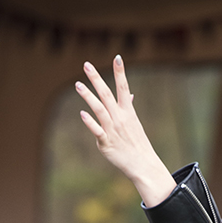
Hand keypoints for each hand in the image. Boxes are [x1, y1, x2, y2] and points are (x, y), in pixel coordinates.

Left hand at [76, 56, 175, 206]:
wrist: (143, 165)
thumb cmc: (138, 144)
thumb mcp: (135, 123)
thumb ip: (129, 107)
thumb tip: (131, 94)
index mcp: (128, 112)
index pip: (124, 88)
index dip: (120, 73)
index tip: (117, 57)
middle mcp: (120, 118)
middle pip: (107, 94)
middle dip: (96, 79)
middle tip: (86, 65)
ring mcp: (113, 130)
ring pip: (100, 109)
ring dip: (89, 96)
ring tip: (78, 85)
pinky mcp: (106, 144)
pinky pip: (98, 131)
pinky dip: (90, 123)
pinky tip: (82, 114)